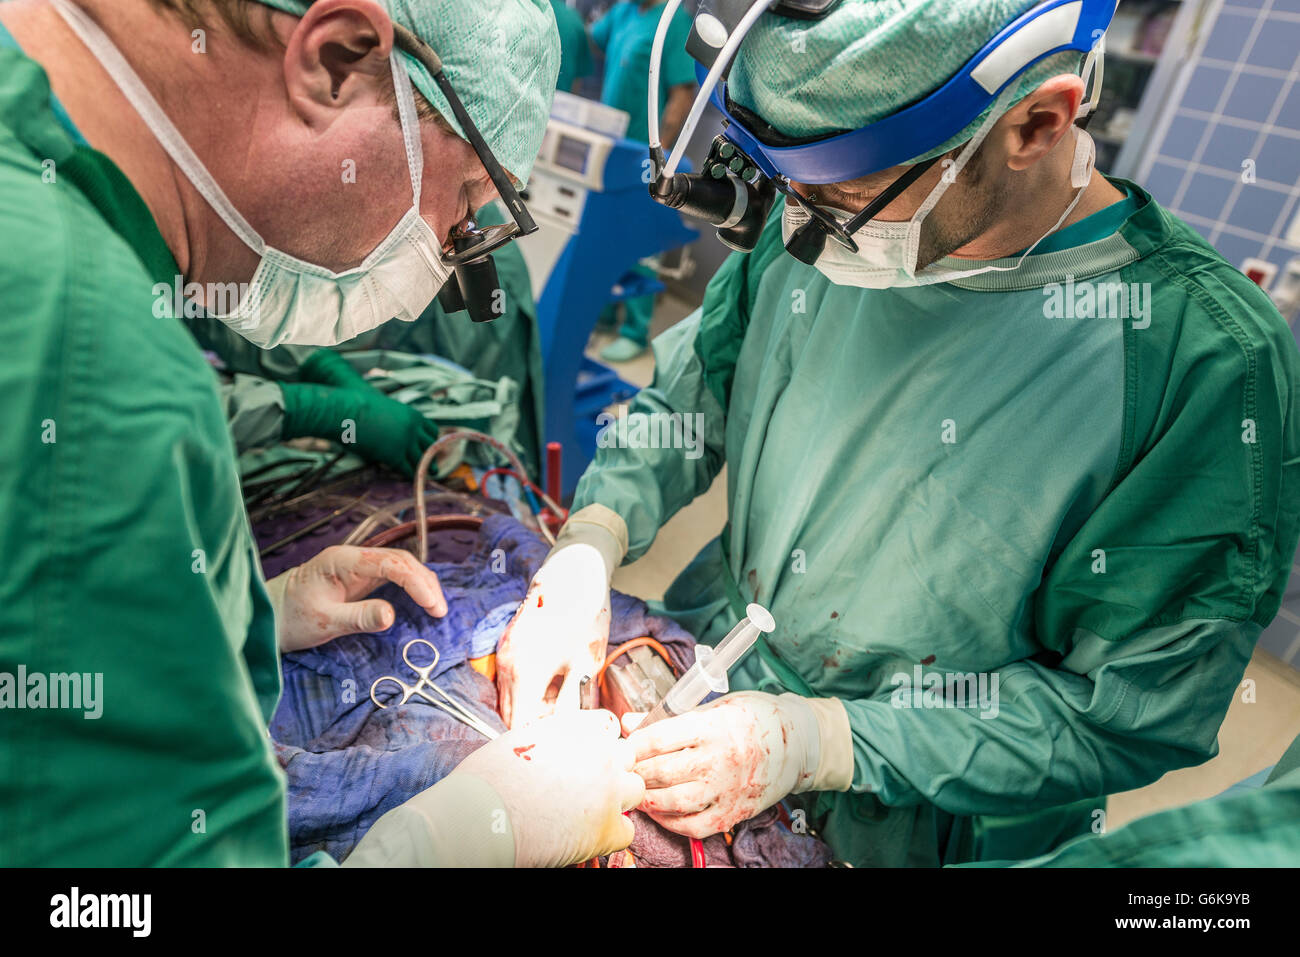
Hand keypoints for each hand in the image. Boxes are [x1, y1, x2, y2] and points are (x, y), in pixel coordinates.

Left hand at [268, 545, 447, 651]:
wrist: (268, 616)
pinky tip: (422, 602)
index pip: (390, 562)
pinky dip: (412, 588)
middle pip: (401, 561)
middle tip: (439, 611)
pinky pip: (393, 577)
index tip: (432, 605)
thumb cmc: (291, 617)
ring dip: (421, 584)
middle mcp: (353, 558)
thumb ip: (358, 617)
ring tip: (437, 609)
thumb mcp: (324, 622)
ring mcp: (358, 566)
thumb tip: (392, 615)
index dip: (415, 582)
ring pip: (400, 566)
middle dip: (424, 583)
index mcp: (342, 560)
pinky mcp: (361, 578)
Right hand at [279, 381, 439, 475]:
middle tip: (434, 465)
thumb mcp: (385, 408)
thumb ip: (394, 419)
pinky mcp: (394, 455)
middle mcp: (413, 429)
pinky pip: (406, 468)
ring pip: (422, 459)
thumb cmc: (359, 405)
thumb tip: (393, 430)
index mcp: (412, 415)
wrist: (347, 410)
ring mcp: (405, 442)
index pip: (431, 430)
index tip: (433, 447)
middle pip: (430, 446)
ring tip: (429, 475)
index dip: (433, 439)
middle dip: (433, 456)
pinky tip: (412, 479)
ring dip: (426, 468)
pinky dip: (411, 475)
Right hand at [455, 709, 643, 865]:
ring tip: (589, 810)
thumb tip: (567, 744)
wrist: (479, 818)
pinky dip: (611, 834)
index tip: (586, 760)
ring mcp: (608, 791)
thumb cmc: (488, 780)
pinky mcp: (607, 828)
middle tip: (586, 786)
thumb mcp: (521, 738)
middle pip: (626, 757)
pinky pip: (627, 830)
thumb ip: (555, 736)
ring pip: (635, 789)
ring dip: (617, 799)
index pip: (607, 728)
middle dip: (612, 770)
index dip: (597, 747)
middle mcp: (599, 754)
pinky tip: (587, 834)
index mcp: (577, 729)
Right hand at [496, 542, 610, 726]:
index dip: (537, 743)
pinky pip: (510, 680)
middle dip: (533, 729)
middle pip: (510, 714)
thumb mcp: (584, 666)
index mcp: (524, 672)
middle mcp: (506, 664)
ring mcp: (504, 652)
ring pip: (508, 698)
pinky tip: (551, 692)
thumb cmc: (585, 617)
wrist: (574, 573)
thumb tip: (572, 735)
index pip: (518, 725)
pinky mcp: (508, 644)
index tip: (557, 752)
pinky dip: (526, 692)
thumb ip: (571, 704)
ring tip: (560, 716)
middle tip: (561, 738)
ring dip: (529, 711)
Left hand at [624, 691, 818, 838]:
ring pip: (675, 801)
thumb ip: (671, 718)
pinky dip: (670, 822)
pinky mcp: (734, 812)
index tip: (623, 747)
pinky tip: (659, 812)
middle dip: (636, 773)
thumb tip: (628, 722)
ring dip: (648, 799)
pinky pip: (695, 825)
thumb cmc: (754, 718)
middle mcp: (720, 759)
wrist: (799, 744)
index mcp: (714, 727)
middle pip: (663, 771)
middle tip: (622, 772)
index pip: (660, 738)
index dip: (634, 745)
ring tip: (636, 792)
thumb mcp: (715, 707)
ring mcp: (728, 789)